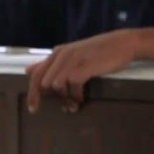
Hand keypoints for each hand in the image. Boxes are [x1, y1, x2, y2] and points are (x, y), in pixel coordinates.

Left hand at [25, 30, 139, 112]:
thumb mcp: (74, 54)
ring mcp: (72, 61)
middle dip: (53, 98)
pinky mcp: (83, 67)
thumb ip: (52, 63)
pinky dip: (76, 96)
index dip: (33, 93)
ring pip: (56, 86)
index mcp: (58, 52)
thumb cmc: (101, 50)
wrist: (124, 43)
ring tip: (75, 105)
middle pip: (44, 83)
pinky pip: (72, 87)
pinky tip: (82, 99)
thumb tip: (29, 70)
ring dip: (65, 99)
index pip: (36, 75)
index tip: (33, 109)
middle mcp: (62, 55)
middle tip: (65, 107)